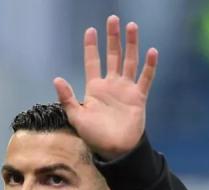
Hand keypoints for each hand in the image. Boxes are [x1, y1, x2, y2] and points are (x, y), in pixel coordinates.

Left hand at [53, 15, 157, 159]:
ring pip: (129, 61)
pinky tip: (152, 51)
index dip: (91, 47)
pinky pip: (146, 78)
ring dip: (130, 45)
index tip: (90, 30)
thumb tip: (56, 79)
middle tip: (113, 19)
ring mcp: (126, 89)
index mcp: (95, 88)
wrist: (115, 150)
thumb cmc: (94, 136)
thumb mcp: (77, 117)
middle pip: (112, 56)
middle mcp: (111, 85)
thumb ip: (68, 98)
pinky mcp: (139, 97)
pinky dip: (150, 66)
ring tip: (131, 26)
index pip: (92, 62)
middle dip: (112, 38)